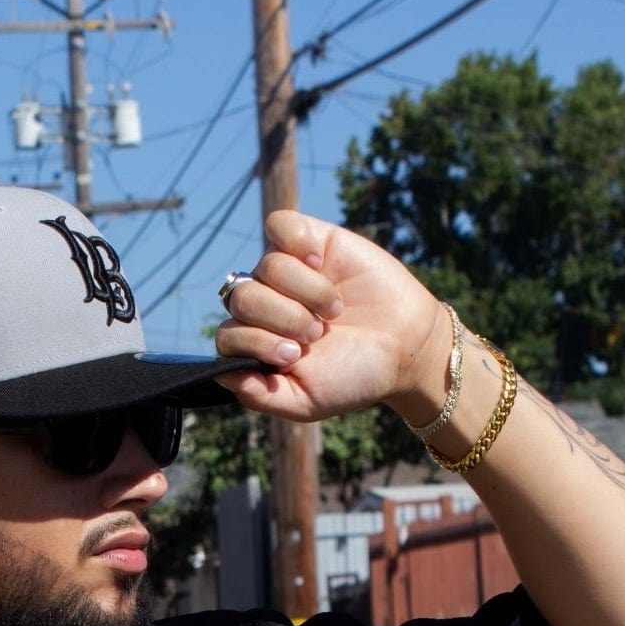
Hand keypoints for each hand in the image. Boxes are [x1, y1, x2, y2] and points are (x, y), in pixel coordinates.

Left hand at [213, 212, 448, 424]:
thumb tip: (220, 375)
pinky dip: (296, 242)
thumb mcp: (306, 401)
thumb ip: (259, 396)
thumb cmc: (354, 375)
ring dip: (305, 291)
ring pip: (266, 266)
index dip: (257, 342)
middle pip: (243, 299)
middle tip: (317, 334)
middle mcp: (265, 305)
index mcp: (257, 342)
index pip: (227, 336)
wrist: (404, 346)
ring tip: (333, 309)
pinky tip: (320, 261)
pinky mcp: (309, 239)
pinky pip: (279, 224)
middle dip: (283, 318)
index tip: (295, 356)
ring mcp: (285, 271)